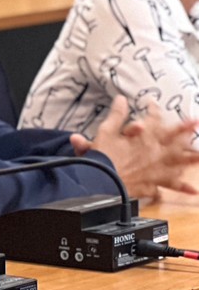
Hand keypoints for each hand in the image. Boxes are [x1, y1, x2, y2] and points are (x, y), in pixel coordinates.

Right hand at [81, 97, 198, 200]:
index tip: (153, 103)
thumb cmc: (103, 157)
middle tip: (197, 123)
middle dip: (186, 132)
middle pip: (175, 141)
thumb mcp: (106, 131)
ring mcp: (157, 169)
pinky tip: (194, 191)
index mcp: (145, 138)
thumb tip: (121, 98)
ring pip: (180, 163)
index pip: (153, 119)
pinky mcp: (153, 184)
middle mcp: (156, 153)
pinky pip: (171, 186)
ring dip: (193, 159)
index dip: (154, 110)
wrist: (101, 182)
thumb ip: (116, 115)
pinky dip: (182, 188)